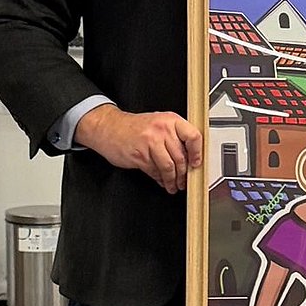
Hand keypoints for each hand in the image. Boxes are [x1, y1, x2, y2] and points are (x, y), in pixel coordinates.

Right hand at [76, 104, 201, 194]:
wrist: (108, 127)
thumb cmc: (134, 127)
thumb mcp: (158, 124)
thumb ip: (174, 137)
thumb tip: (190, 157)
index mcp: (170, 120)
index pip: (193, 137)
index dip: (197, 153)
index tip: (196, 163)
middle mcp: (162, 130)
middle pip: (181, 157)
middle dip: (184, 173)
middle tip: (184, 181)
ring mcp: (150, 142)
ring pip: (169, 167)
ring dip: (172, 180)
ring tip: (173, 185)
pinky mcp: (140, 156)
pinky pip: (155, 171)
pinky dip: (160, 179)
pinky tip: (162, 181)